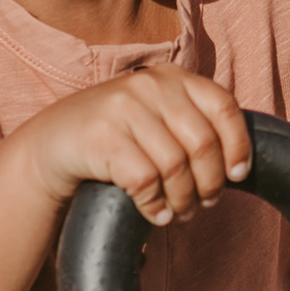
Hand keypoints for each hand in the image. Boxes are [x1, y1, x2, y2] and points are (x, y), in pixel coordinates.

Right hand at [11, 65, 251, 227]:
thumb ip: (190, 125)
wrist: (51, 143)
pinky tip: (154, 214)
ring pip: (175, 166)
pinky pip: (145, 180)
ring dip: (182, 200)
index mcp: (171, 77)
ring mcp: (123, 107)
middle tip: (203, 204)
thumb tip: (236, 166)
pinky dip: (154, 205)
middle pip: (203, 143)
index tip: (237, 175)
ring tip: (178, 212)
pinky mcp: (101, 136)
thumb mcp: (155, 117)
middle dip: (209, 183)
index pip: (223, 106)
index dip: (238, 145)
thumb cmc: (115, 137)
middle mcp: (150, 84)